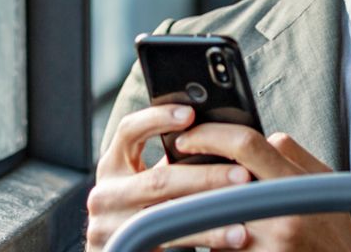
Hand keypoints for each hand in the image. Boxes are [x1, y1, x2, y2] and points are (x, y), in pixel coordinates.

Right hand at [86, 105, 255, 250]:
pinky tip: (233, 234)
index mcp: (113, 166)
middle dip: (205, 176)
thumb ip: (169, 162)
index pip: (128, 131)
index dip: (157, 119)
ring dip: (211, 209)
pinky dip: (207, 236)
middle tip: (243, 174)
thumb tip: (218, 136)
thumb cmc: (142, 210)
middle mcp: (107, 193)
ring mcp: (112, 225)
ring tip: (244, 206)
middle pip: (158, 180)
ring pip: (168, 214)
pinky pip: (173, 240)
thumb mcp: (145, 182)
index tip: (190, 113)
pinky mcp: (126, 248)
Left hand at [168, 124, 350, 251]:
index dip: (208, 135)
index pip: (246, 145)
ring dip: (202, 214)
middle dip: (191, 179)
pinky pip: (218, 250)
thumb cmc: (331, 228)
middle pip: (217, 184)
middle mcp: (281, 215)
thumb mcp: (321, 183)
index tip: (185, 138)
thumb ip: (289, 155)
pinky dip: (215, 242)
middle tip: (175, 175)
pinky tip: (223, 240)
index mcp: (297, 185)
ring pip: (212, 220)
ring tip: (204, 213)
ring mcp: (267, 246)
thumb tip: (256, 136)